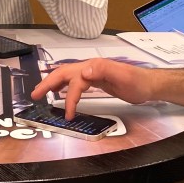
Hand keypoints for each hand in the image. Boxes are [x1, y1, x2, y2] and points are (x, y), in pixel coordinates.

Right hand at [31, 58, 153, 119]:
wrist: (149, 84)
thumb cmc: (137, 81)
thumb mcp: (122, 76)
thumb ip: (103, 70)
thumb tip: (82, 72)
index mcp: (93, 67)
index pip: (75, 82)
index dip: (70, 98)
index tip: (67, 115)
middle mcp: (90, 68)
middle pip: (64, 74)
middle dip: (48, 83)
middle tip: (34, 95)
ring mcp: (92, 74)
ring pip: (67, 77)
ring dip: (53, 84)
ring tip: (42, 93)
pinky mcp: (95, 80)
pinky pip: (75, 83)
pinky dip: (65, 87)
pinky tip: (61, 92)